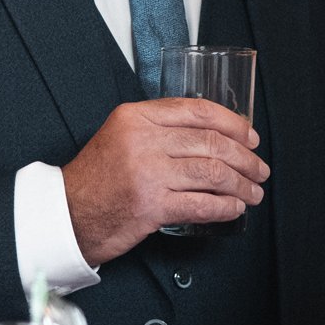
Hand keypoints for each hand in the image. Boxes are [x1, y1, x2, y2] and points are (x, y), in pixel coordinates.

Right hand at [63, 99, 267, 264]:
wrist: (66, 213)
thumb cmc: (98, 177)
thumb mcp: (122, 135)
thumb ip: (159, 128)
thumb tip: (213, 133)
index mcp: (137, 116)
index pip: (198, 111)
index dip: (233, 124)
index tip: (250, 137)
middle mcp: (143, 140)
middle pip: (211, 143)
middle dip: (245, 158)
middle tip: (258, 169)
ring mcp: (147, 173)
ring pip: (212, 174)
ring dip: (241, 185)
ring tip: (253, 192)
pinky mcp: (151, 206)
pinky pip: (201, 204)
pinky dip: (225, 208)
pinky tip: (234, 208)